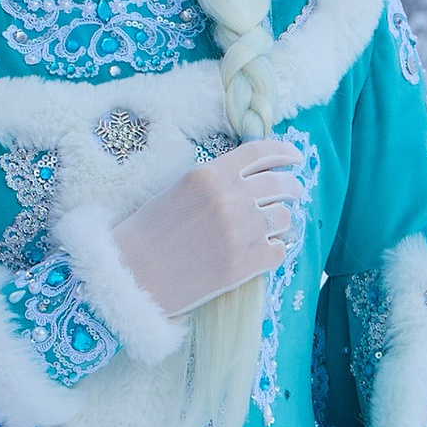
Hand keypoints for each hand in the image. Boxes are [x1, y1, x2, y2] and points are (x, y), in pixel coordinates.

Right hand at [115, 138, 306, 316]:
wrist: (130, 274)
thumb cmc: (149, 233)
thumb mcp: (179, 190)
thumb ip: (216, 181)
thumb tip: (254, 178)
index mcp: (209, 175)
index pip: (260, 152)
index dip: (284, 152)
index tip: (296, 158)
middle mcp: (228, 198)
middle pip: (280, 184)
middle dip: (293, 187)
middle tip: (294, 193)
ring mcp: (237, 232)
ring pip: (285, 218)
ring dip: (281, 222)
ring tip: (270, 227)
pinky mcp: (242, 265)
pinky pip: (279, 250)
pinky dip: (274, 250)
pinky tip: (262, 252)